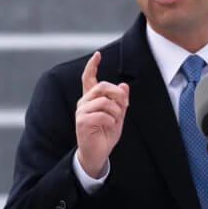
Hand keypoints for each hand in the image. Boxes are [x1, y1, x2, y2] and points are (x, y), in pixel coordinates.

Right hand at [75, 52, 129, 177]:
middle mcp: (84, 102)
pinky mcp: (82, 121)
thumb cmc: (106, 135)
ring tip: (116, 120)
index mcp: (91, 99)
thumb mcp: (118, 116)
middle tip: (125, 104)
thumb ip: (121, 101)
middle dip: (118, 94)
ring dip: (116, 111)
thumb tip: (124, 85)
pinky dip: (111, 121)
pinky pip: (102, 115)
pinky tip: (109, 127)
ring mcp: (81, 111)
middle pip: (102, 87)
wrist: (98, 153)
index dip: (92, 66)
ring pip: (104, 101)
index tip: (97, 54)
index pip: (88, 78)